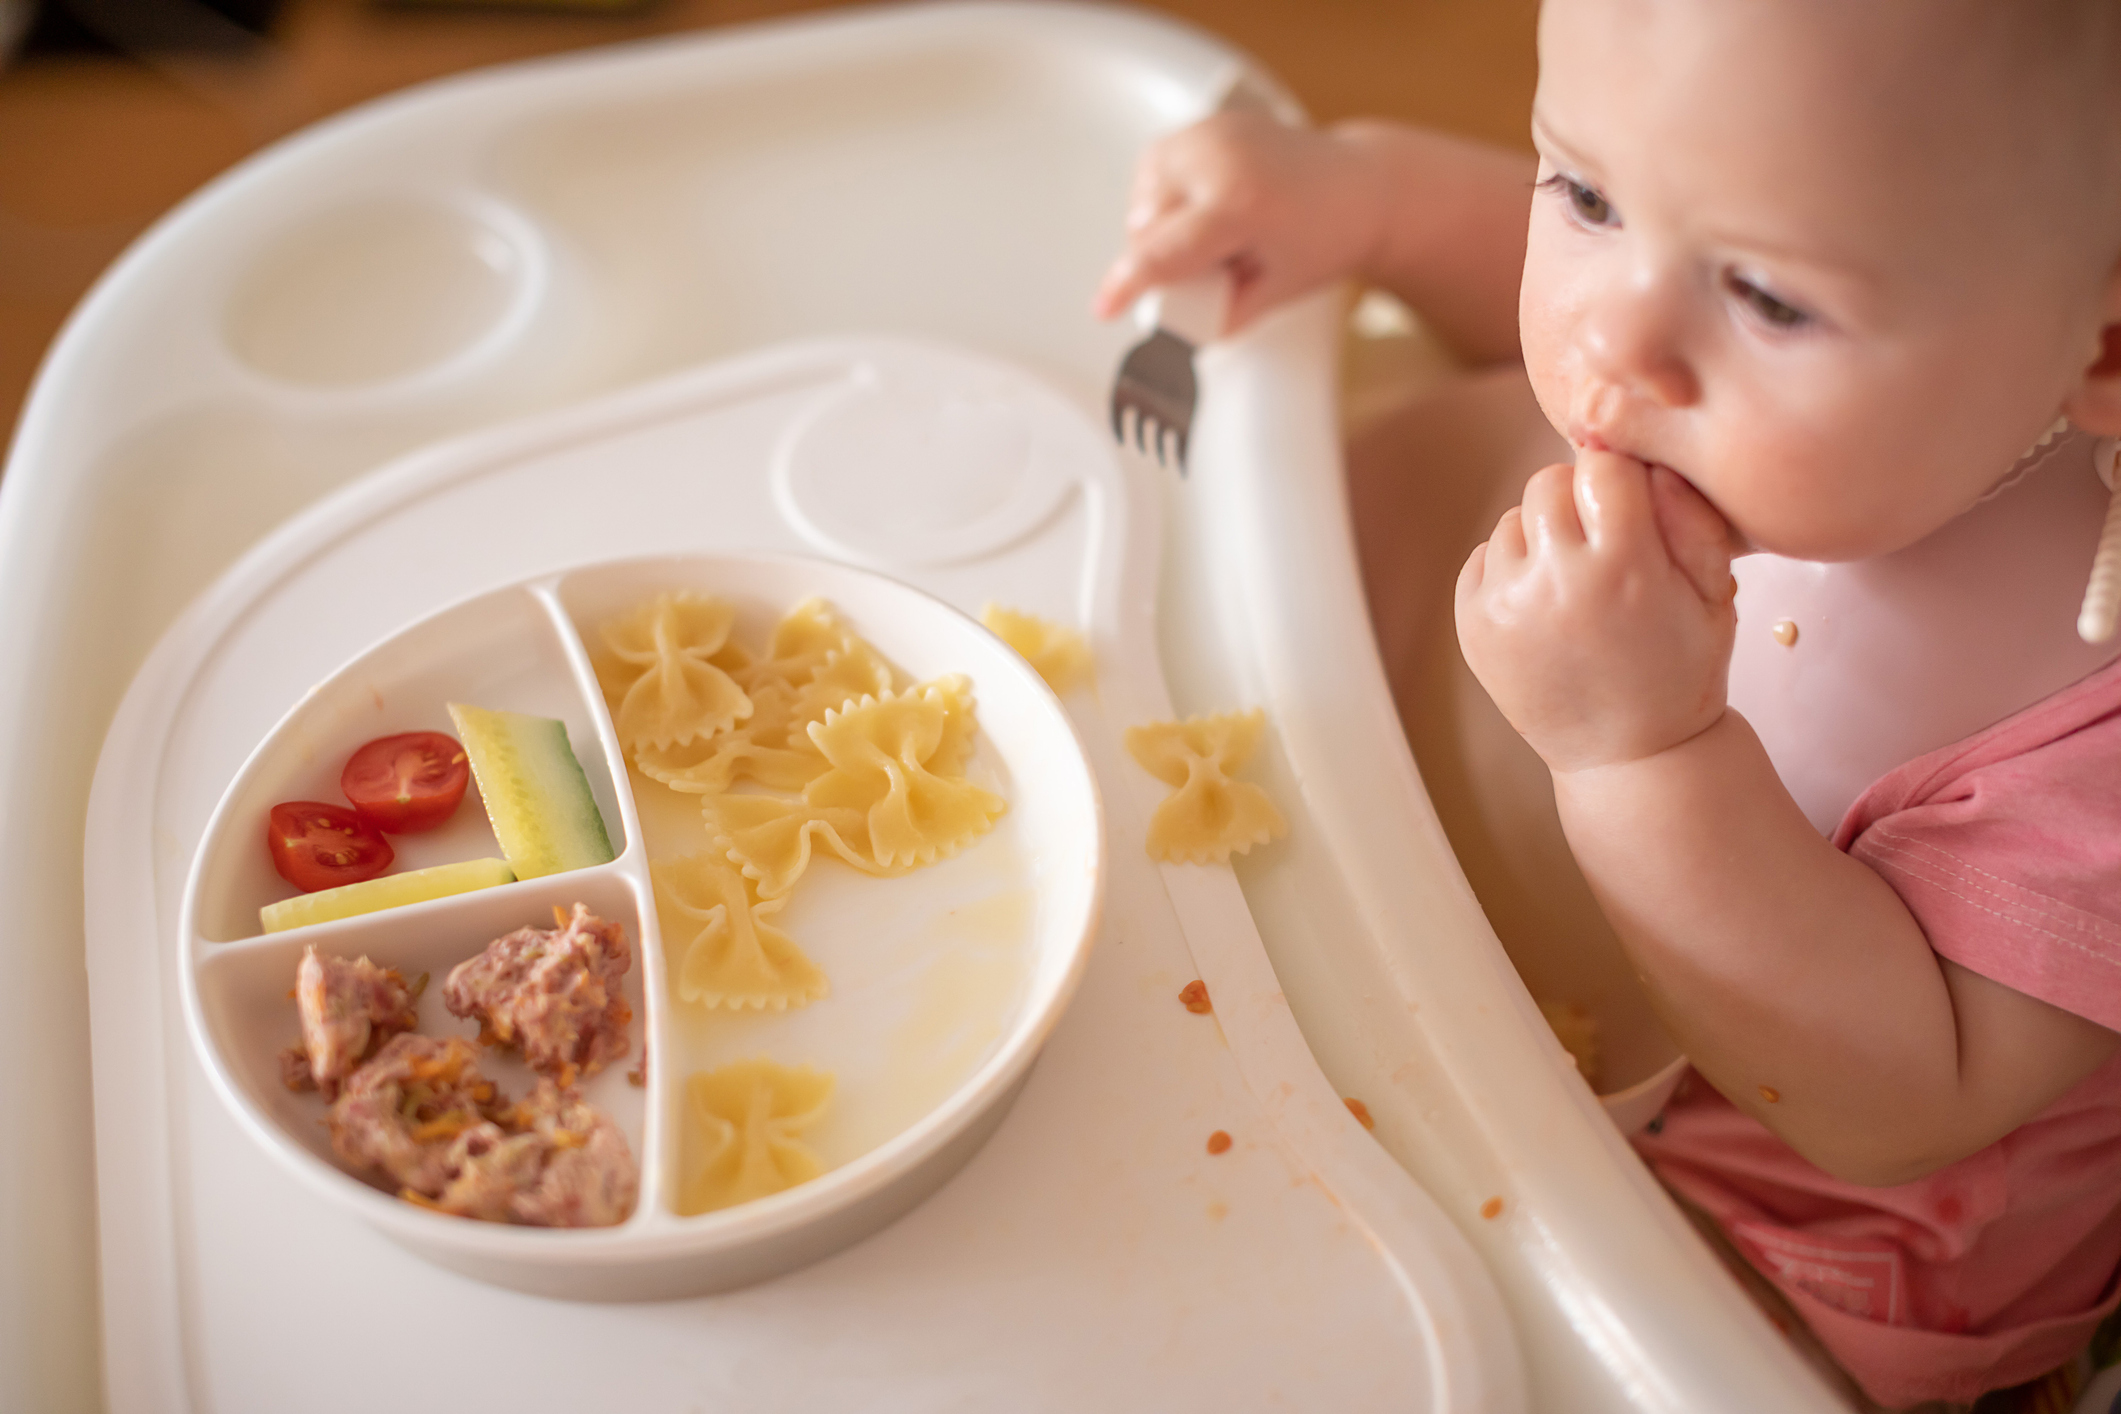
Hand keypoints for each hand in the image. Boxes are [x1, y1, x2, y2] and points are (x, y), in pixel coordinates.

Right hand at [1092, 112, 1390, 333]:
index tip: (1104, 307)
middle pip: (1147, 225)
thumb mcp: (1275, 294)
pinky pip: (1155, 169)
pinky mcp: (1206, 124)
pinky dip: (1165, 195)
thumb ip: (1219, 317)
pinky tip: (1203, 206)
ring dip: (1159, 225)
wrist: (1360, 187)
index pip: (1164, 250)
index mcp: (1241, 203)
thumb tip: (1174, 334)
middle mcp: (1220, 158)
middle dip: (1162, 256)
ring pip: (1143, 196)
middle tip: (1218, 266)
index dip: (1128, 284)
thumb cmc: (1326, 237)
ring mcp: (1212, 134)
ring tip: (1214, 235)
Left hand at [1455, 452, 1739, 773]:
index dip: (1621, 480)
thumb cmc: (1681, 669)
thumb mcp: (1714, 594)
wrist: (1628, 755)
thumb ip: (1691, 517)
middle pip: (1548, 482)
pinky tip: (1546, 605)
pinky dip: (1512, 569)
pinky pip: (1484, 558)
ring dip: (1542, 536)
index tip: (1631, 504)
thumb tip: (1648, 457)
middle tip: (1603, 541)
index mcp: (1622, 568)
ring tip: (1575, 583)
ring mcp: (1505, 606)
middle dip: (1577, 499)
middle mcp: (1554, 583)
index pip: (1603, 466)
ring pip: (1514, 519)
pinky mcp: (1471, 626)